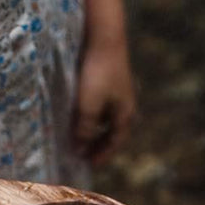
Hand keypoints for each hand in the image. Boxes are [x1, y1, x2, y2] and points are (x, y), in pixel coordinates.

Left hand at [74, 41, 135, 165]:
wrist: (104, 39)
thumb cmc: (98, 75)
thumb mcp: (88, 107)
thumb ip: (84, 130)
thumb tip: (79, 150)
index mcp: (125, 115)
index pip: (114, 143)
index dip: (102, 155)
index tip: (89, 164)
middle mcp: (125, 106)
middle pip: (112, 133)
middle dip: (98, 146)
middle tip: (83, 156)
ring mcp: (119, 94)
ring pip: (107, 121)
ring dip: (95, 132)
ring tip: (81, 140)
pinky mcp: (111, 83)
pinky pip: (103, 108)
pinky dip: (93, 118)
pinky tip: (82, 118)